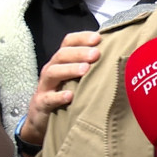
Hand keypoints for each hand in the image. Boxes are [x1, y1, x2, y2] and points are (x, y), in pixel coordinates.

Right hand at [19, 31, 100, 146]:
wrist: (40, 119)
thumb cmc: (63, 93)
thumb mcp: (74, 78)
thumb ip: (89, 66)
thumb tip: (116, 54)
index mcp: (60, 61)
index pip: (68, 42)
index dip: (82, 38)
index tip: (98, 38)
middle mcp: (51, 69)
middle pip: (62, 55)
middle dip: (79, 53)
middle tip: (96, 54)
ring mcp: (45, 86)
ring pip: (53, 73)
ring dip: (70, 69)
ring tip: (85, 69)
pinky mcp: (41, 104)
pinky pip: (48, 98)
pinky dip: (59, 96)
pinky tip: (70, 96)